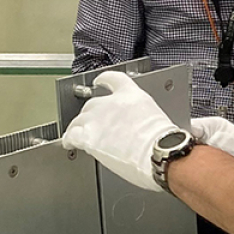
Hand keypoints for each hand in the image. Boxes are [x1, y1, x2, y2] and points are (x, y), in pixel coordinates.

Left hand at [63, 69, 182, 191]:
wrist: (159, 154)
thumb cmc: (164, 143)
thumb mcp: (159, 119)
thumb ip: (145, 116)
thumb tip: (145, 125)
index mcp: (132, 96)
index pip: (113, 79)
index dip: (103, 80)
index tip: (99, 81)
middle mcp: (112, 103)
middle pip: (93, 103)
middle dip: (92, 114)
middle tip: (95, 124)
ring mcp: (99, 119)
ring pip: (80, 118)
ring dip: (79, 126)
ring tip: (79, 134)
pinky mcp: (90, 137)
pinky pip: (72, 135)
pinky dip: (69, 138)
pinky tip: (69, 142)